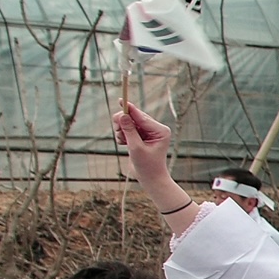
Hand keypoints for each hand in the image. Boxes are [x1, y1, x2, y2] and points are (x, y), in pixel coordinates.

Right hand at [111, 101, 197, 235]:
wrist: (150, 178)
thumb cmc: (147, 166)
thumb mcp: (136, 148)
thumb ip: (129, 131)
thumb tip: (122, 115)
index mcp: (160, 130)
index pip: (142, 117)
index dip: (130, 109)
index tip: (121, 100)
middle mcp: (156, 129)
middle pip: (135, 117)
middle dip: (123, 123)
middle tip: (117, 131)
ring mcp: (148, 132)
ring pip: (129, 122)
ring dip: (121, 130)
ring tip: (123, 142)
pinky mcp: (141, 135)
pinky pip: (127, 128)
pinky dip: (122, 134)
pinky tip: (124, 144)